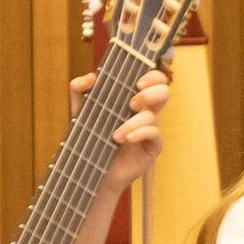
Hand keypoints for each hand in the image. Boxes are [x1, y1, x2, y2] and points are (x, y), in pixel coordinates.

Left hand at [69, 67, 169, 195]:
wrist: (91, 167)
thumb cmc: (90, 137)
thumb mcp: (80, 111)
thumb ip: (79, 90)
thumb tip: (91, 77)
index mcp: (133, 98)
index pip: (153, 79)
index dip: (152, 76)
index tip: (138, 82)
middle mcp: (145, 111)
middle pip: (164, 92)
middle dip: (150, 94)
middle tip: (132, 103)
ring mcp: (151, 129)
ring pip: (153, 116)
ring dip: (133, 123)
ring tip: (116, 135)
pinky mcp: (153, 146)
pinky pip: (154, 134)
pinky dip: (140, 133)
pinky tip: (126, 139)